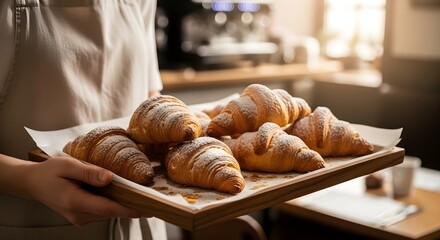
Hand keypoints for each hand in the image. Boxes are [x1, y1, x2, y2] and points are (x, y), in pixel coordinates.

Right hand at [27, 156, 142, 226]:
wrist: (34, 183)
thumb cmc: (50, 171)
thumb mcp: (68, 165)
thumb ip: (89, 172)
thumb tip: (110, 178)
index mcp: (74, 201)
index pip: (108, 208)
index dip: (129, 208)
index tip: (147, 207)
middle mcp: (78, 215)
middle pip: (111, 211)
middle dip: (130, 204)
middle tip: (150, 196)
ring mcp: (80, 218)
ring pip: (108, 212)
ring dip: (122, 203)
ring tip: (138, 192)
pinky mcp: (82, 217)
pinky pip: (103, 211)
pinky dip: (112, 203)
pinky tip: (118, 192)